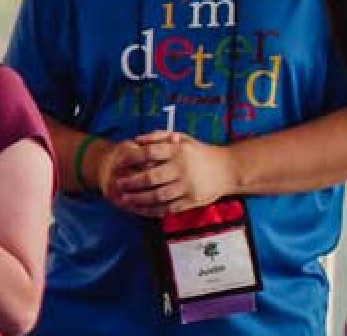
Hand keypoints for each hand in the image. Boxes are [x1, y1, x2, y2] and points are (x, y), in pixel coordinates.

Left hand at [110, 130, 235, 216]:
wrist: (228, 169)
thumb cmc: (199, 152)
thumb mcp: (183, 138)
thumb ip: (159, 136)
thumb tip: (136, 140)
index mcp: (178, 151)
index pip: (149, 153)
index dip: (130, 158)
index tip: (118, 163)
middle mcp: (182, 169)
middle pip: (151, 177)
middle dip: (131, 182)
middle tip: (118, 184)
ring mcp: (188, 186)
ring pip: (158, 196)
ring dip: (138, 199)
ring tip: (126, 199)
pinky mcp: (192, 201)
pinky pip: (168, 208)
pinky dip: (152, 210)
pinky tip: (141, 209)